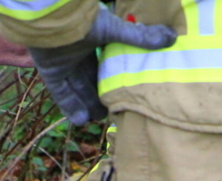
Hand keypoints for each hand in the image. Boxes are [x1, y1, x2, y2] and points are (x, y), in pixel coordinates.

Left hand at [29, 7, 176, 124]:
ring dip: (86, 106)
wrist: (55, 17)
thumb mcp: (116, 30)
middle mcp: (77, 55)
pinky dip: (69, 107)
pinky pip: (61, 95)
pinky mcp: (50, 73)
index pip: (103, 66)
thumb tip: (172, 37)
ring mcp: (62, 65)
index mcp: (93, 42)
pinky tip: (81, 122)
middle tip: (112, 114)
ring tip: (98, 121)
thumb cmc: (85, 20)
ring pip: (76, 91)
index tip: (123, 96)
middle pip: (90, 82)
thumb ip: (140, 38)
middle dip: (99, 97)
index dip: (112, 81)